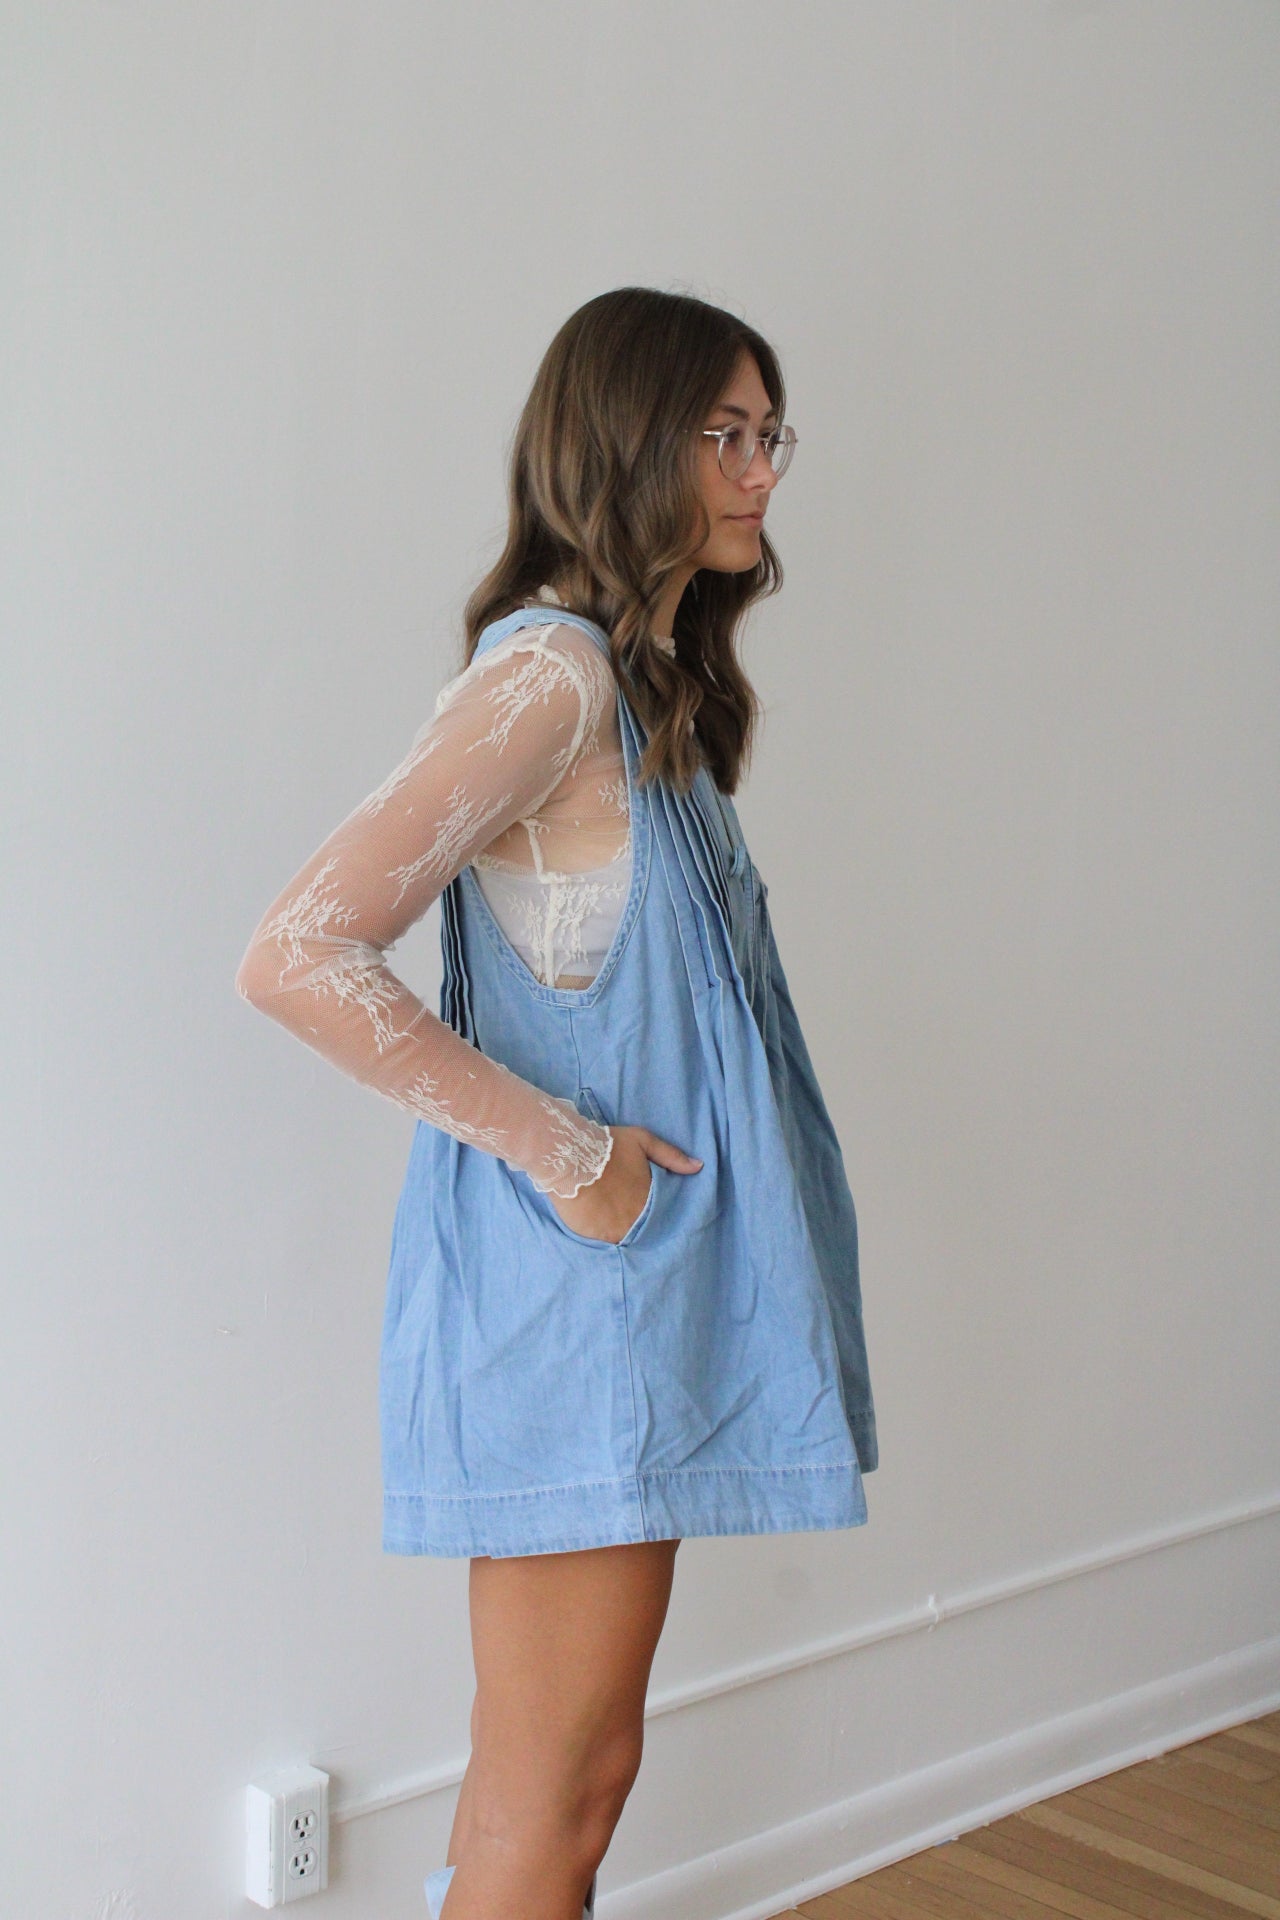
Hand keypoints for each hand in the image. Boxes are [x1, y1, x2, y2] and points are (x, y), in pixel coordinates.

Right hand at [551, 1125, 701, 1243]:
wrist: (569, 1156)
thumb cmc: (608, 1146)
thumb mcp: (643, 1141)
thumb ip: (671, 1155)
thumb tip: (698, 1166)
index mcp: (650, 1198)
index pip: (663, 1215)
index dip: (659, 1215)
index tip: (656, 1214)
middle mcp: (635, 1219)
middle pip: (645, 1230)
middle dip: (644, 1228)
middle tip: (636, 1222)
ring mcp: (614, 1230)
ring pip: (627, 1239)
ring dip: (626, 1235)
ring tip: (621, 1229)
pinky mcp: (593, 1237)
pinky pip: (605, 1244)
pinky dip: (606, 1238)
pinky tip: (604, 1232)